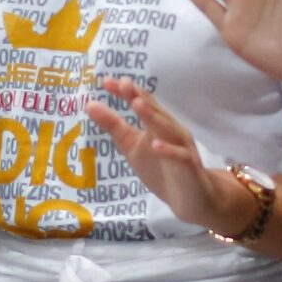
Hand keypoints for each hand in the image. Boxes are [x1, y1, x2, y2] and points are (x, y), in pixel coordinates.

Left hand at [83, 80, 251, 234]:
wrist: (191, 199)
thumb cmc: (161, 169)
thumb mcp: (131, 147)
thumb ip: (114, 126)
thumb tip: (90, 105)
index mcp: (156, 124)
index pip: (142, 103)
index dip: (126, 92)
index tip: (106, 82)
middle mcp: (171, 130)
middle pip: (155, 111)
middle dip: (140, 97)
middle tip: (124, 83)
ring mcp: (181, 147)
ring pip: (168, 128)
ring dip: (153, 117)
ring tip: (137, 104)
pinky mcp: (189, 166)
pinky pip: (179, 156)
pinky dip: (168, 149)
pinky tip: (155, 144)